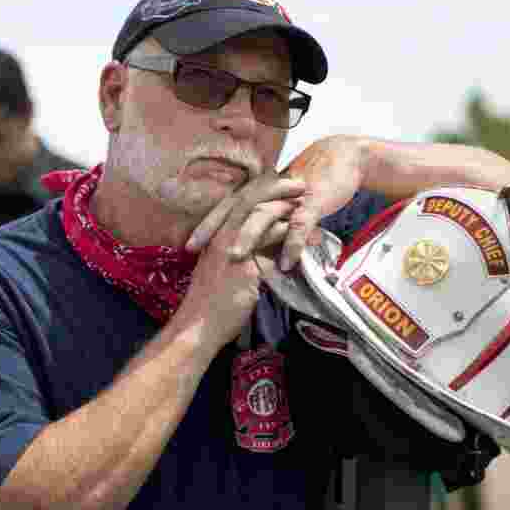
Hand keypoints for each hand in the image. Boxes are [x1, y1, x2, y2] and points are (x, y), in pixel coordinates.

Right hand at [173, 180, 306, 349]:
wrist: (199, 326)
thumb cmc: (211, 304)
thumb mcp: (224, 273)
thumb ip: (240, 258)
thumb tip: (262, 253)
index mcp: (214, 235)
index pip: (238, 202)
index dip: (260, 189)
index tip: (280, 184)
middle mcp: (219, 235)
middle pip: (249, 197)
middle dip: (276, 186)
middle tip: (300, 182)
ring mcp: (229, 246)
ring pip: (261, 212)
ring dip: (287, 203)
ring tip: (309, 200)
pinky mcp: (242, 261)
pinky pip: (269, 237)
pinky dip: (289, 230)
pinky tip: (306, 231)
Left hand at [186, 136, 365, 269]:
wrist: (343, 159)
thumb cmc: (308, 183)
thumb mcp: (281, 200)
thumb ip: (264, 218)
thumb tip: (245, 241)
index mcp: (257, 191)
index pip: (226, 209)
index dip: (207, 225)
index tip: (189, 246)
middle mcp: (268, 191)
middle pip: (235, 211)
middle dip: (215, 230)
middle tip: (197, 251)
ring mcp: (289, 196)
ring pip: (263, 216)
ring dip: (248, 236)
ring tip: (235, 257)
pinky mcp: (312, 202)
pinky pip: (300, 225)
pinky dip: (293, 244)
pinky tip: (287, 263)